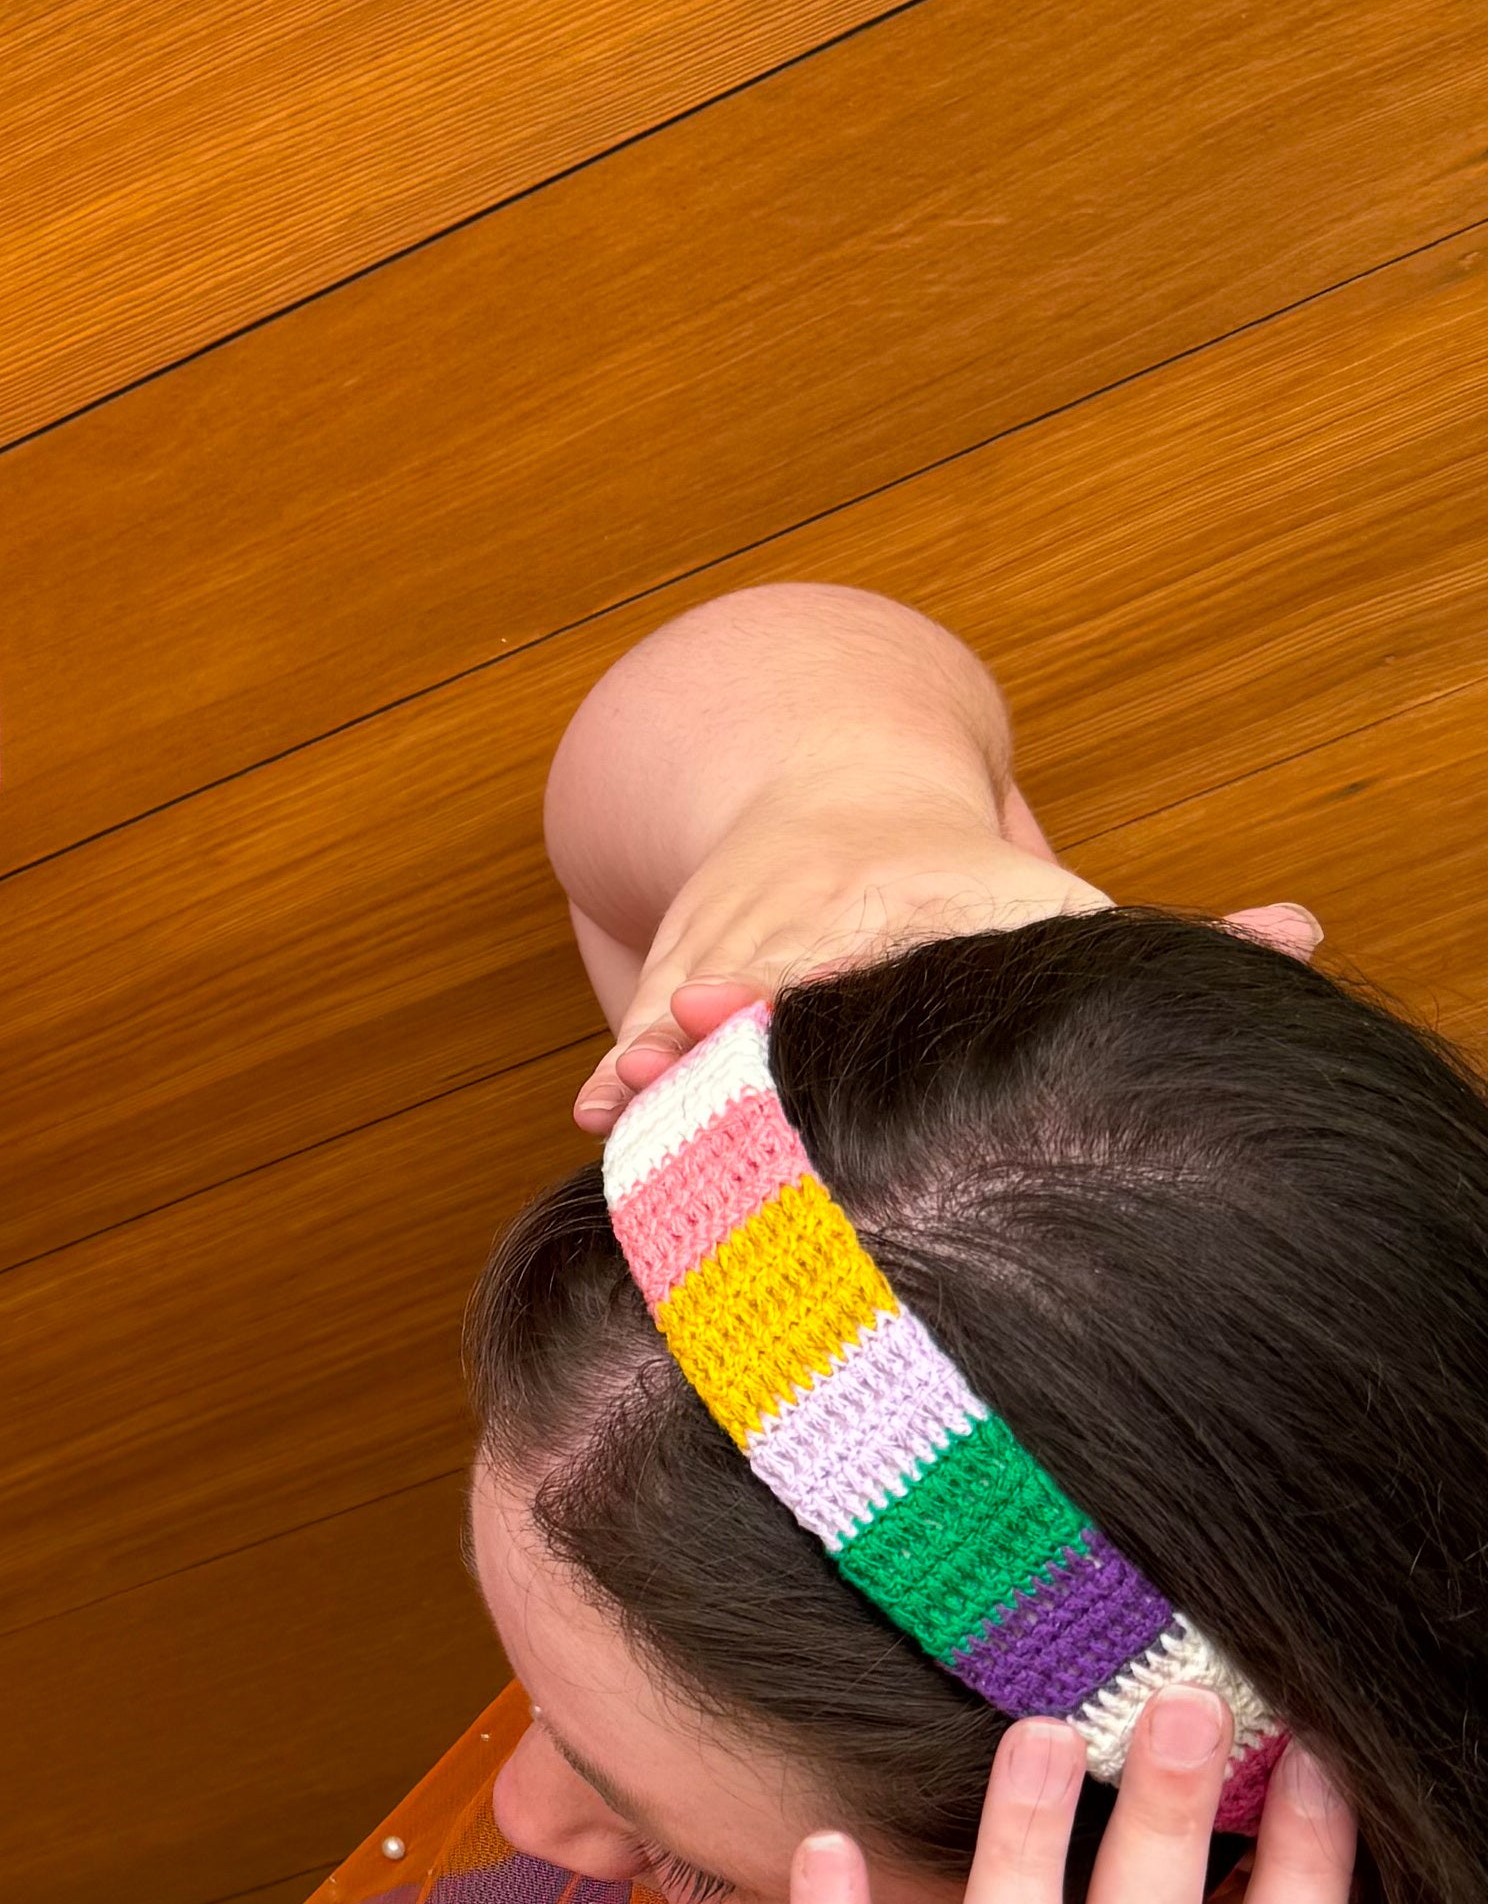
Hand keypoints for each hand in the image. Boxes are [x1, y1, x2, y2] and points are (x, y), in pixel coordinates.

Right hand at [574, 800, 1319, 1130]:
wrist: (819, 784)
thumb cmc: (959, 883)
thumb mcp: (1055, 904)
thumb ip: (1180, 943)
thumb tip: (1302, 936)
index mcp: (904, 904)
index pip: (874, 950)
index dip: (842, 985)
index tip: (810, 1007)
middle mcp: (808, 920)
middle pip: (771, 982)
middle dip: (731, 1031)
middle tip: (693, 1071)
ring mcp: (729, 946)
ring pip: (688, 1008)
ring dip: (660, 1062)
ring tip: (628, 1111)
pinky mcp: (674, 975)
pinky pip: (638, 1027)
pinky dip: (621, 1073)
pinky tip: (600, 1120)